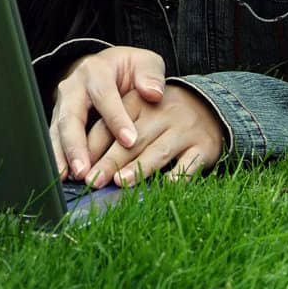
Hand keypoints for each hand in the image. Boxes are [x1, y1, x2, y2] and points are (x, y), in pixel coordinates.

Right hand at [48, 46, 166, 180]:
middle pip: (71, 115)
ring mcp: (63, 103)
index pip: (105, 95)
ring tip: (70, 177)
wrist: (108, 67)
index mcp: (97, 70)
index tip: (130, 141)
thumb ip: (150, 75)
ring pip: (58, 129)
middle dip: (76, 144)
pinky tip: (62, 175)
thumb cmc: (130, 69)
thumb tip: (153, 93)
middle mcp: (74, 86)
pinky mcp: (59, 118)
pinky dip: (58, 157)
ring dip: (63, 154)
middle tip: (85, 169)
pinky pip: (55, 138)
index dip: (116, 118)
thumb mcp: (145, 64)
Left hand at [83, 83, 224, 185]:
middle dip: (110, 161)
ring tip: (120, 182)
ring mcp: (184, 130)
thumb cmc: (159, 112)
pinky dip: (178, 176)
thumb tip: (84, 158)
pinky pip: (190, 164)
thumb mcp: (136, 107)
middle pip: (132, 140)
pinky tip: (165, 187)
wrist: (208, 103)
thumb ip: (112, 127)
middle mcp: (162, 113)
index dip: (92, 146)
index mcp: (138, 101)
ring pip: (159, 151)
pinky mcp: (204, 146)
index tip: (79, 167)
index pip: (111, 124)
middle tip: (93, 180)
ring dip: (138, 169)